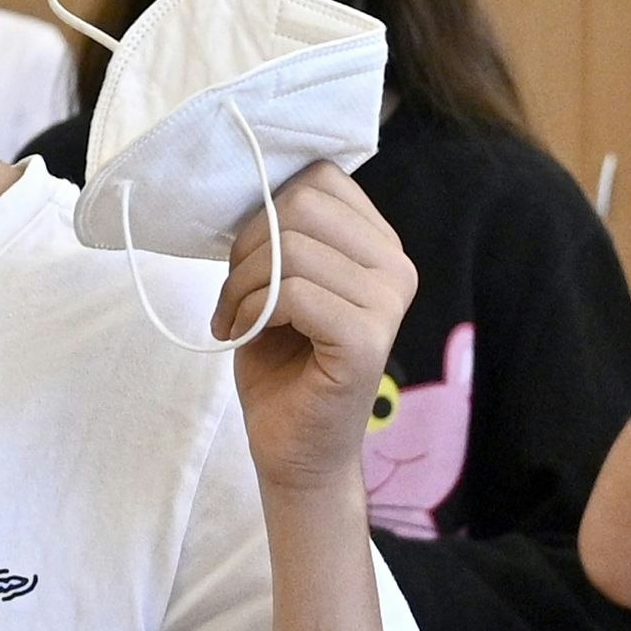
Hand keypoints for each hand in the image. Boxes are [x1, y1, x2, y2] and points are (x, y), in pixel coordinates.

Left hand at [217, 164, 416, 494]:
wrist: (296, 451)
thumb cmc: (284, 365)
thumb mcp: (282, 282)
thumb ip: (285, 234)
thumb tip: (254, 187)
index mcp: (380, 246)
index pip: (320, 179)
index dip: (265, 212)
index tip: (248, 262)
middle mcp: (396, 268)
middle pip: (302, 205)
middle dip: (248, 246)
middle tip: (234, 295)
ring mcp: (387, 304)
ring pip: (291, 248)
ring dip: (242, 285)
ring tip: (234, 319)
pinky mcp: (366, 340)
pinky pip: (293, 293)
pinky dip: (251, 310)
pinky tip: (243, 335)